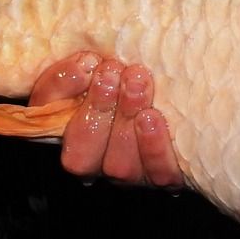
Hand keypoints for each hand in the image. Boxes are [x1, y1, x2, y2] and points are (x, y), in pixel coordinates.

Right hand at [28, 52, 184, 190]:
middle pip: (81, 155)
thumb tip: (87, 61)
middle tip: (113, 72)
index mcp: (71, 128)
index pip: (46, 115)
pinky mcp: (165, 178)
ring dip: (124, 122)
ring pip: (117, 165)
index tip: (88, 61)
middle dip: (96, 109)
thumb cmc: (140, 79)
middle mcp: (96, 160)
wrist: (193, 106)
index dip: (60, 90)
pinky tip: (153, 119)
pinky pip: (157, 173)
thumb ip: (88, 65)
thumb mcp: (111, 66)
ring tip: (136, 85)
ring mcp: (130, 174)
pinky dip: (153, 147)